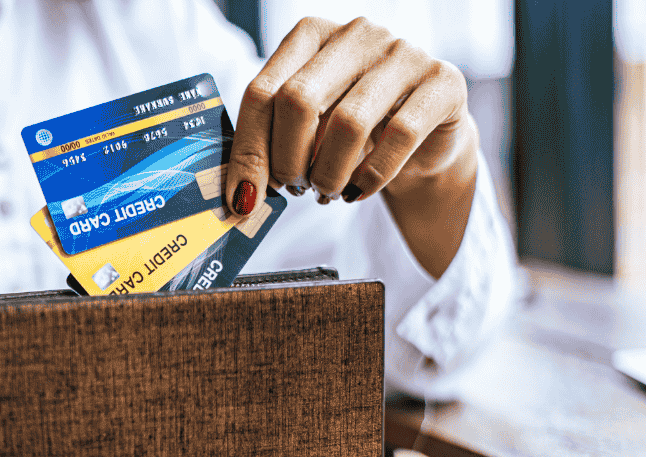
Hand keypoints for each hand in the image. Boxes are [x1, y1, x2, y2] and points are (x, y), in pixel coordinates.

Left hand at [226, 17, 478, 277]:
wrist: (424, 138)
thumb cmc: (351, 132)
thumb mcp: (306, 130)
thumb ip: (270, 145)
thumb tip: (239, 196)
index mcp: (309, 35)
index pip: (262, 92)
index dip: (248, 150)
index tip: (243, 197)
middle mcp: (355, 34)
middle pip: (298, 101)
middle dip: (287, 160)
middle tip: (293, 190)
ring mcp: (403, 52)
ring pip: (347, 122)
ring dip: (328, 173)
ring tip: (325, 192)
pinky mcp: (443, 81)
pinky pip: (399, 134)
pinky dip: (370, 175)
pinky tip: (358, 191)